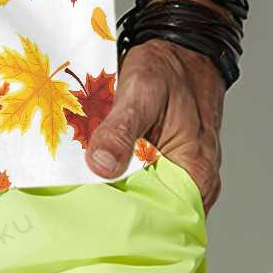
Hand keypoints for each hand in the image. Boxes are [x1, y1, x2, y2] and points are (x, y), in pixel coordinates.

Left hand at [84, 38, 225, 211]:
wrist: (181, 49)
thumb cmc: (169, 68)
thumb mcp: (142, 91)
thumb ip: (121, 130)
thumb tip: (100, 167)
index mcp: (196, 174)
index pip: (162, 220)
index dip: (127, 223)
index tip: (91, 218)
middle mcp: (193, 183)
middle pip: (151, 214)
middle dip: (116, 211)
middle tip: (76, 205)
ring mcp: (178, 175)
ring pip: (143, 197)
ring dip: (115, 193)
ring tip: (79, 191)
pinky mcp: (163, 165)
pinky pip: (140, 181)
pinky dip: (118, 177)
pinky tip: (93, 171)